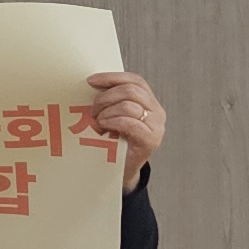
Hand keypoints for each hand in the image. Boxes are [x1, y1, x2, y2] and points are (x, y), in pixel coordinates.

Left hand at [83, 69, 166, 188]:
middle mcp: (157, 112)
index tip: (91, 81)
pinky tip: (103, 127)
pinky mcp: (151, 140)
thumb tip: (91, 84)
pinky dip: (112, 122)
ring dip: (106, 112)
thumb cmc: (112, 141)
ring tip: (98, 122)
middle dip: (105, 98)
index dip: (112, 77)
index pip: (135, 81)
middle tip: (93, 110)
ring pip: (128, 106)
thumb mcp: (112, 115)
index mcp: (148, 102)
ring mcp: (156, 126)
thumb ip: (110, 100)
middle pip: (130, 91)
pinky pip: (130, 123)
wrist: (119, 170)